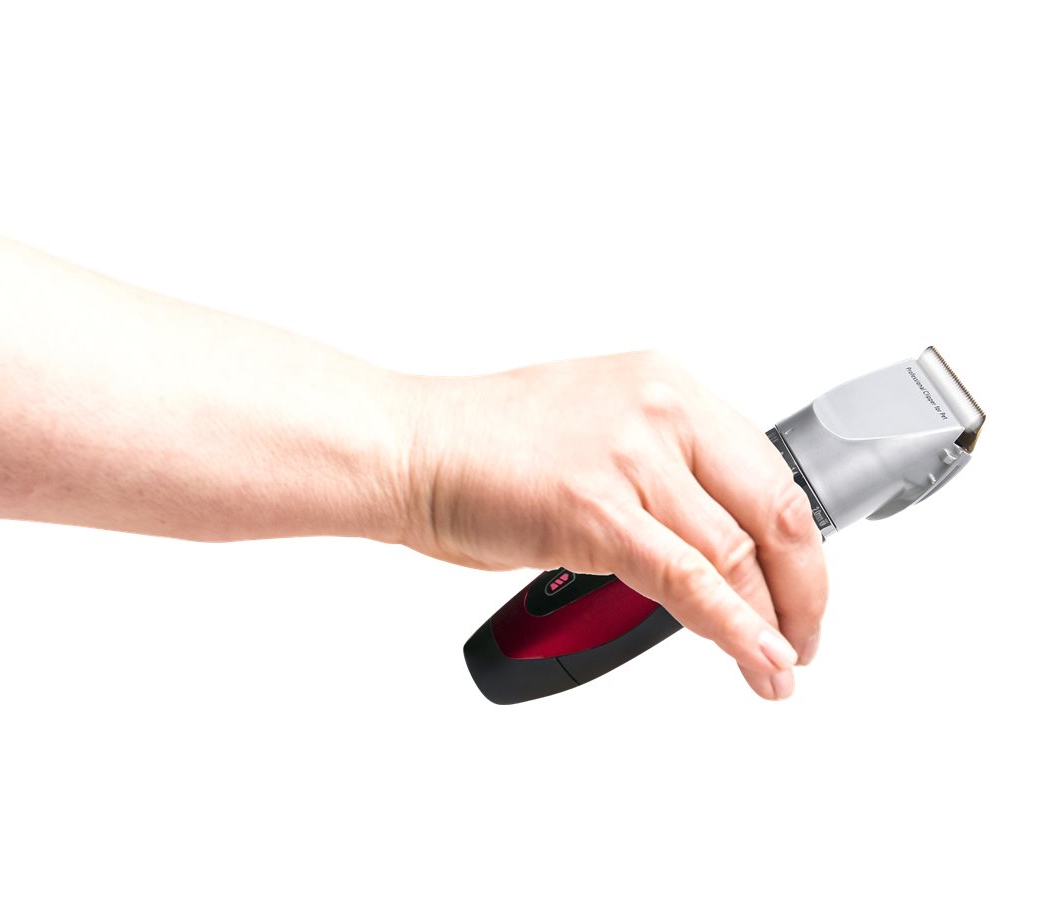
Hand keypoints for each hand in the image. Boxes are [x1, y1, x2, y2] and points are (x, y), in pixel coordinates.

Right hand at [398, 350, 828, 699]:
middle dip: (803, 589)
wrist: (408, 446)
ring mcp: (628, 457)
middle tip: (802, 636)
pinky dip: (735, 631)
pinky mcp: (596, 511)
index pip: (769, 470)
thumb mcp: (596, 428)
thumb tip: (705, 535)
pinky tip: (759, 662)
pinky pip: (690, 582)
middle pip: (773, 511)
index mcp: (666, 386)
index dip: (799, 543)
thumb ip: (659, 468)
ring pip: (736, 554)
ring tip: (776, 666)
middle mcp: (659, 411)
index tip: (799, 585)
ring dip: (771, 624)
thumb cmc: (483, 445)